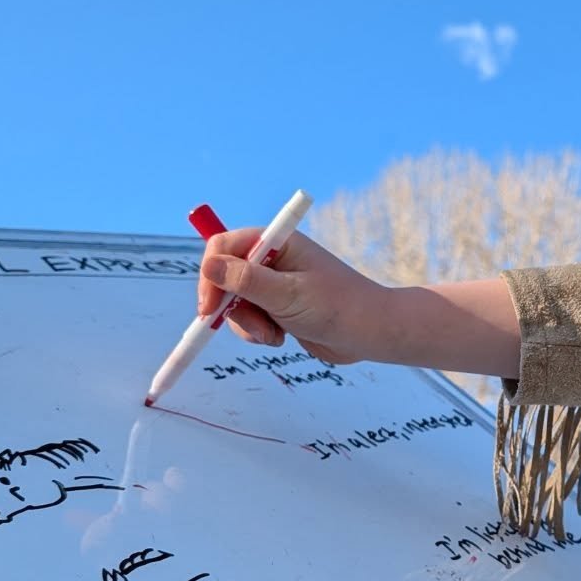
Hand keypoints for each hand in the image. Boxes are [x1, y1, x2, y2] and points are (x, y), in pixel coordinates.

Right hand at [198, 229, 385, 364]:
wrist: (370, 334)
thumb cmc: (338, 307)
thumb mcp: (288, 295)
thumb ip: (247, 282)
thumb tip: (209, 265)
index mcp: (276, 242)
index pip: (223, 246)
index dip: (211, 274)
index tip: (209, 307)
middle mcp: (271, 259)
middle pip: (223, 277)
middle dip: (230, 306)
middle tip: (251, 327)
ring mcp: (273, 284)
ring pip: (234, 303)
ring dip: (247, 324)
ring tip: (274, 334)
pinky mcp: (276, 308)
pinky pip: (248, 319)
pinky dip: (257, 332)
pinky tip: (281, 337)